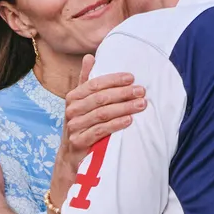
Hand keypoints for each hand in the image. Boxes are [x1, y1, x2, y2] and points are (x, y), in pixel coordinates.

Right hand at [48, 54, 146, 213]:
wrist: (72, 157)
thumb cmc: (82, 125)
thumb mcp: (83, 102)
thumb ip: (86, 80)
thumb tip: (90, 56)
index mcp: (73, 97)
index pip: (94, 83)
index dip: (113, 79)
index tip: (132, 77)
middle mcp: (71, 110)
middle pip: (100, 98)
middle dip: (123, 93)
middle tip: (141, 91)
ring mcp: (74, 127)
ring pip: (102, 114)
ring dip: (123, 108)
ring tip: (141, 105)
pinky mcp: (79, 142)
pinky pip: (100, 131)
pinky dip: (116, 124)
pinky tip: (129, 121)